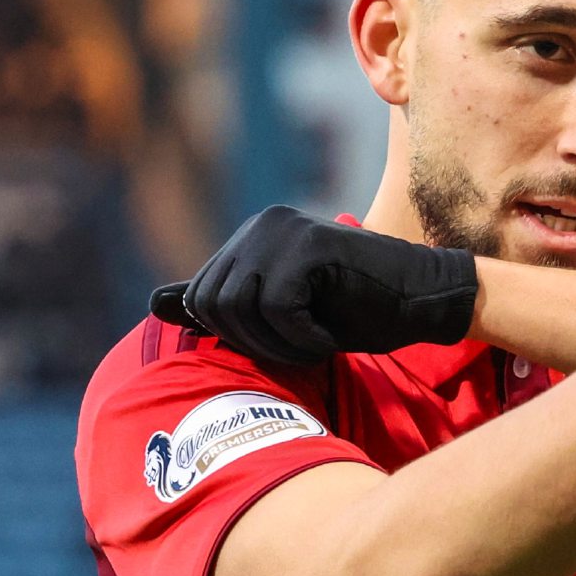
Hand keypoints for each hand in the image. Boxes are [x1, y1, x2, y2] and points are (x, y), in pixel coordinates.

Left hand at [150, 206, 478, 365]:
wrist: (422, 300)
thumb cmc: (358, 311)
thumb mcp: (281, 312)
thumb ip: (225, 304)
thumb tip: (153, 303)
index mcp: (252, 236)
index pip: (201, 296)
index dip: (233, 336)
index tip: (278, 344)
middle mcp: (263, 225)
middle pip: (212, 303)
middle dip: (251, 343)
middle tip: (298, 351)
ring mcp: (285, 230)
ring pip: (239, 307)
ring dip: (276, 345)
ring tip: (313, 346)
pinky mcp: (309, 246)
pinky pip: (279, 308)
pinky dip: (302, 339)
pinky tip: (328, 339)